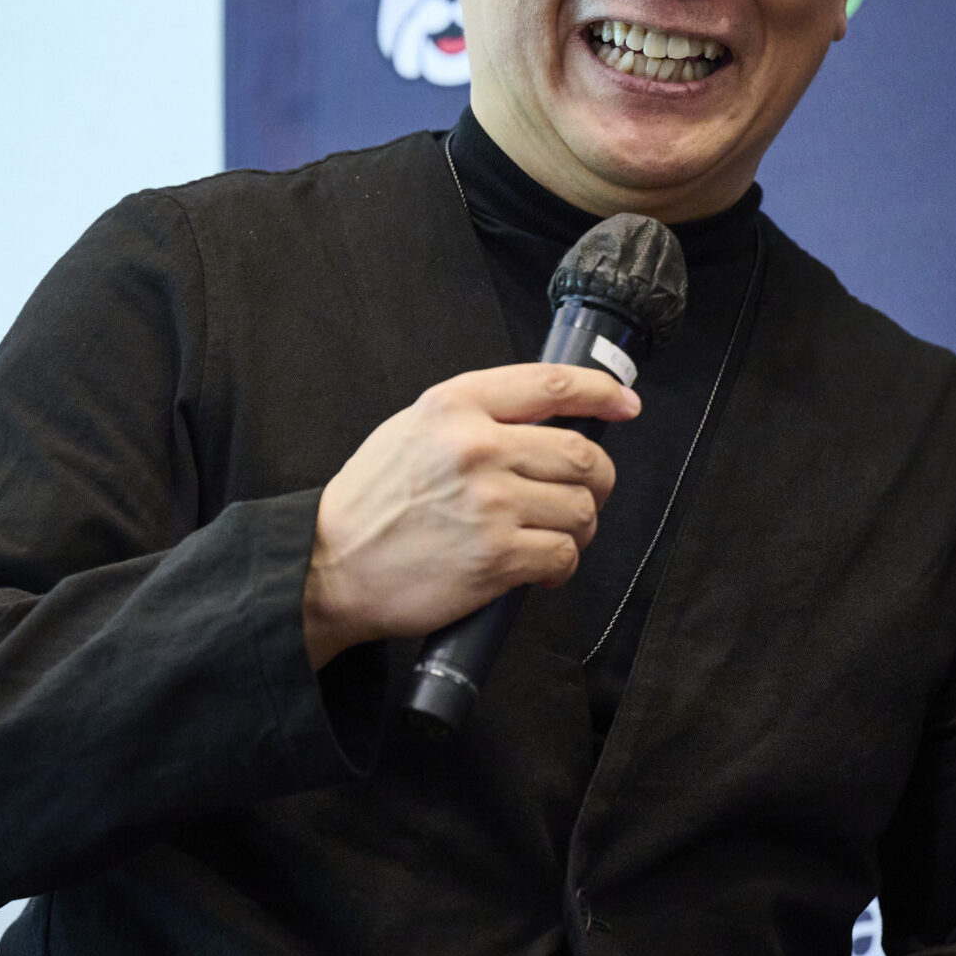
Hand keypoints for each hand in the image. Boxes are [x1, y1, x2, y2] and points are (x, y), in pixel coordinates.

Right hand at [302, 363, 634, 666]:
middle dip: (596, 480)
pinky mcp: (497, 556)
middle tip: (583, 496)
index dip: (601, 392)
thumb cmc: (373, 499)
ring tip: (552, 537)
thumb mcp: (413, 428)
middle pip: (581, 453)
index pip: (551, 385)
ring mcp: (490, 503)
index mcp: (455, 405)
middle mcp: (477, 447)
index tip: (625, 405)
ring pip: (580, 508)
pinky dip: (562, 566)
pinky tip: (539, 570)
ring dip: (580, 527)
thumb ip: (476, 415)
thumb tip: (546, 417)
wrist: (330, 564)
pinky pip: (564, 555)